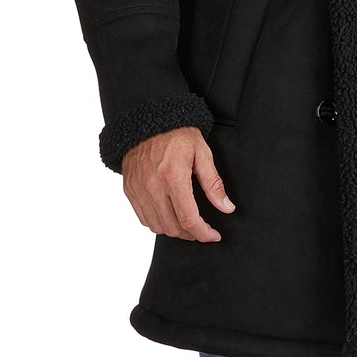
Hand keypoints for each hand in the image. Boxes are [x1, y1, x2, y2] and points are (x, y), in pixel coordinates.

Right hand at [121, 125, 233, 240]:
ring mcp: (137, 188)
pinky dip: (157, 222)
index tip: (213, 236)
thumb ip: (214, 184)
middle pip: (172, 227)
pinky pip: (142, 217)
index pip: (188, 219)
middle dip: (190, 234)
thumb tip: (227, 208)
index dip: (203, 233)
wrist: (148, 120)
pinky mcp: (129, 189)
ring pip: (156, 226)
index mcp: (173, 176)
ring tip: (187, 224)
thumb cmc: (178, 134)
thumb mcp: (202, 154)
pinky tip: (169, 215)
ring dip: (174, 231)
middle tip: (202, 230)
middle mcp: (152, 185)